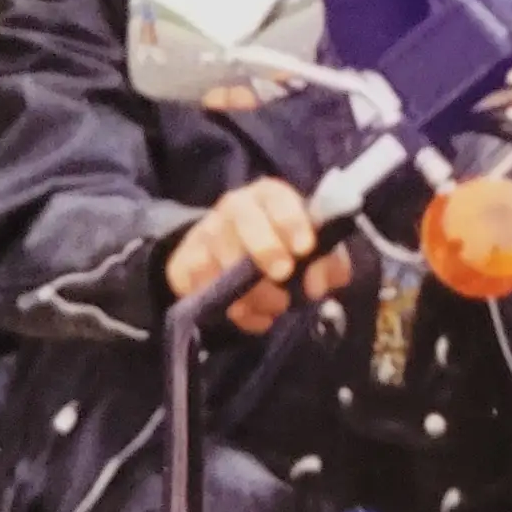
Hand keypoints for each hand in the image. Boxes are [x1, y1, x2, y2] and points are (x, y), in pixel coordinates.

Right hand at [164, 181, 347, 333]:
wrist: (234, 255)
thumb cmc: (284, 247)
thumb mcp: (312, 251)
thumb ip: (327, 263)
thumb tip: (315, 285)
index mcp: (268, 196)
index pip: (277, 197)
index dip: (291, 220)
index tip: (305, 248)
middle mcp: (233, 208)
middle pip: (242, 219)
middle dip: (264, 247)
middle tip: (283, 275)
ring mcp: (205, 234)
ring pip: (220, 257)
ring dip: (250, 289)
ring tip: (275, 306)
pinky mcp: (184, 263)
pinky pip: (201, 286)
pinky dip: (229, 308)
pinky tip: (250, 315)